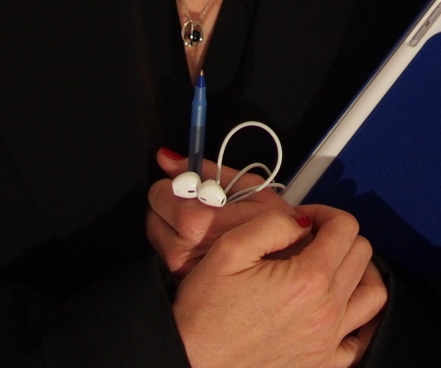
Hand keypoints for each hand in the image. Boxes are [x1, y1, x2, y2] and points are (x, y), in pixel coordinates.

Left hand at [148, 147, 283, 278]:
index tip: (192, 186)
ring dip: (171, 222)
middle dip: (171, 202)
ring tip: (203, 223)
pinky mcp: (180, 282)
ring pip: (156, 233)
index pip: (161, 193)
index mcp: (198, 222)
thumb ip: (208, 170)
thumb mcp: (251, 188)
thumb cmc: (275, 230)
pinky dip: (177, 241)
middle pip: (153, 213)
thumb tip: (168, 158)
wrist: (287, 272)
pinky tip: (202, 241)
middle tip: (196, 203)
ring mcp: (179, 269)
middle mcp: (182, 249)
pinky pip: (165, 252)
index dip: (176, 184)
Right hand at [172, 203, 388, 367]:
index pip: (345, 227)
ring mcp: (327, 341)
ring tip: (333, 266)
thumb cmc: (203, 313)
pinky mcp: (321, 364)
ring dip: (359, 272)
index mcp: (308, 279)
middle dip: (338, 236)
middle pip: (362, 254)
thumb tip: (301, 221)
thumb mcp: (229, 249)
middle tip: (311, 238)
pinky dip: (359, 320)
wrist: (189, 360)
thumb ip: (272, 223)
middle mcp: (325, 311)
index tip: (305, 220)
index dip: (324, 213)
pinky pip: (360, 341)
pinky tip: (341, 309)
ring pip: (373, 293)